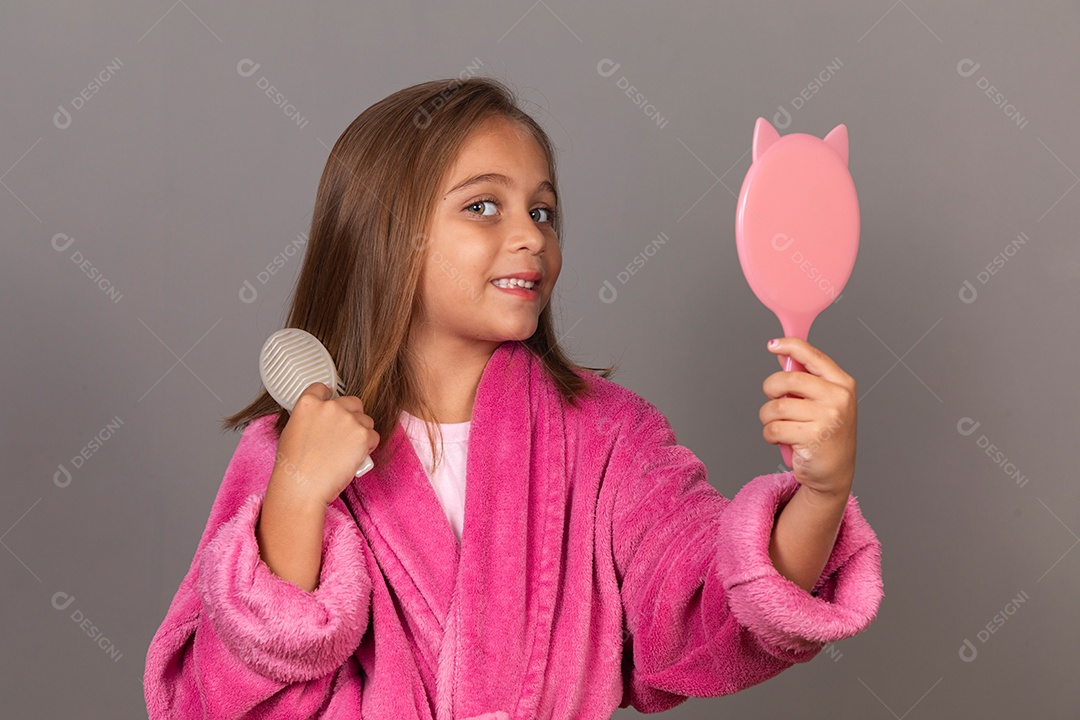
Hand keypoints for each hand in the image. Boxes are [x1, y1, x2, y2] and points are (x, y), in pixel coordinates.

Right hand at [272, 382, 379, 506]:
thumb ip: (309, 418)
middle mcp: (330, 406)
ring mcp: (348, 419)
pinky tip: (356, 457)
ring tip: (349, 451)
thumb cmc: (294, 466)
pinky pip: (374, 437)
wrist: (302, 486)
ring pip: (366, 420)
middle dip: (352, 417)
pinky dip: (368, 447)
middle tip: (345, 436)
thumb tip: (320, 422)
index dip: (329, 398)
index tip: (333, 407)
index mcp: (308, 403)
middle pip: (353, 403)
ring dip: (362, 433)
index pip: (323, 388)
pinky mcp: (362, 435)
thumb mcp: (292, 431)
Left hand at [760, 337, 856, 498]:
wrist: (834, 473)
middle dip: (770, 388)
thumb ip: (805, 379)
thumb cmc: (825, 434)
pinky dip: (769, 434)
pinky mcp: (813, 438)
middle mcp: (838, 398)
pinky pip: (774, 428)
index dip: (790, 346)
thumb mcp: (822, 402)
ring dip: (767, 417)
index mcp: (842, 384)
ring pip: (776, 407)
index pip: (813, 356)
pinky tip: (781, 439)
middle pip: (788, 380)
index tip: (773, 345)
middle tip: (772, 399)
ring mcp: (828, 418)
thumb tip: (783, 355)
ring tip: (778, 425)